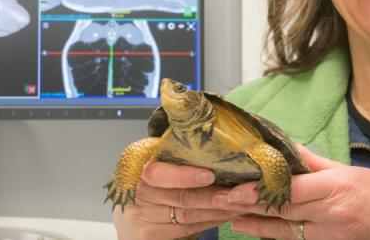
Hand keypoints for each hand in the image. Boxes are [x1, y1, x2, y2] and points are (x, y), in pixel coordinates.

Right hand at [113, 161, 243, 239]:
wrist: (126, 213)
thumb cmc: (148, 180)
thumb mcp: (153, 158)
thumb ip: (174, 152)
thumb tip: (212, 139)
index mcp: (138, 167)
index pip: (159, 174)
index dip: (185, 176)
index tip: (210, 175)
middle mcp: (138, 194)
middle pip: (182, 198)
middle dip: (215, 196)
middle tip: (241, 192)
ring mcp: (142, 218)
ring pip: (189, 215)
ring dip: (220, 210)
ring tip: (243, 203)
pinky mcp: (149, 236)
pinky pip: (188, 229)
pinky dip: (211, 221)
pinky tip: (227, 214)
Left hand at [218, 145, 369, 239]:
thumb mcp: (352, 172)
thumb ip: (316, 163)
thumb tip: (289, 148)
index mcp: (336, 188)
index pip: (291, 188)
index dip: (262, 188)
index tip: (237, 184)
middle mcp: (330, 214)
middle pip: (281, 209)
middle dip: (249, 204)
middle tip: (219, 198)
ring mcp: (330, 234)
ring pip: (284, 228)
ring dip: (255, 223)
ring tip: (228, 217)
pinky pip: (297, 239)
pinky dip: (275, 234)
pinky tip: (255, 229)